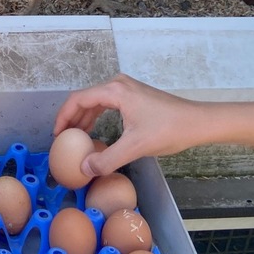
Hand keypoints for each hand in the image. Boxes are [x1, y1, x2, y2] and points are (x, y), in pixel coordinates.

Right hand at [53, 75, 204, 177]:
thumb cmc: (168, 130)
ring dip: (84, 118)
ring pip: (95, 101)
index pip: (78, 99)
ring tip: (76, 137)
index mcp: (115, 91)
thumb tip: (84, 169)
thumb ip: (107, 159)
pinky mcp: (134, 95)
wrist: (197, 122)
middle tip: (63, 139)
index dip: (63, 117)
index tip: (56, 135)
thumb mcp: (135, 147)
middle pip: (85, 98)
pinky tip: (95, 130)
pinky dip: (96, 116)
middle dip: (71, 118)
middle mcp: (118, 84)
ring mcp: (127, 88)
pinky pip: (107, 103)